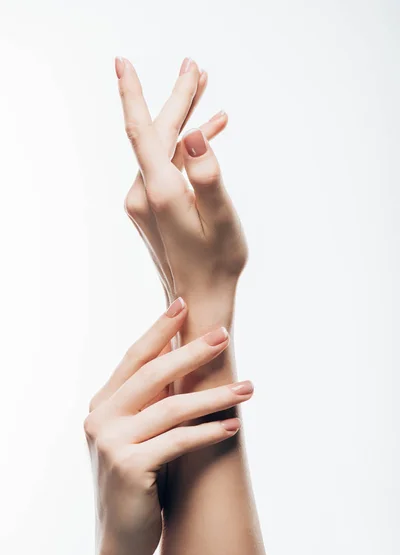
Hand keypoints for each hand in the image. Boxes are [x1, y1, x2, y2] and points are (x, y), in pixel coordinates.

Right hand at [85, 299, 253, 554]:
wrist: (122, 536)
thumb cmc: (139, 477)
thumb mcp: (138, 431)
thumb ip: (149, 398)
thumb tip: (181, 352)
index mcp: (102, 404)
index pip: (134, 358)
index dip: (158, 329)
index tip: (182, 304)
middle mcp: (100, 418)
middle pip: (152, 374)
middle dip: (191, 352)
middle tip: (224, 335)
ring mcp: (111, 443)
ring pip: (171, 407)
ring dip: (214, 395)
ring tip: (247, 388)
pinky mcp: (129, 468)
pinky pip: (178, 441)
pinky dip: (209, 432)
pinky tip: (233, 425)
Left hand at [116, 57, 247, 305]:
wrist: (199, 299)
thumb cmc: (217, 264)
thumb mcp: (222, 220)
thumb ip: (209, 176)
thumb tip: (196, 134)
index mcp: (160, 192)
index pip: (142, 131)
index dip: (133, 94)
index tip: (122, 62)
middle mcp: (145, 194)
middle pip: (156, 135)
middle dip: (177, 100)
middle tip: (195, 66)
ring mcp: (146, 202)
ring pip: (163, 149)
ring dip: (184, 121)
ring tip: (206, 90)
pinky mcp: (153, 208)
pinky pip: (167, 167)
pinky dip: (186, 149)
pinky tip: (208, 133)